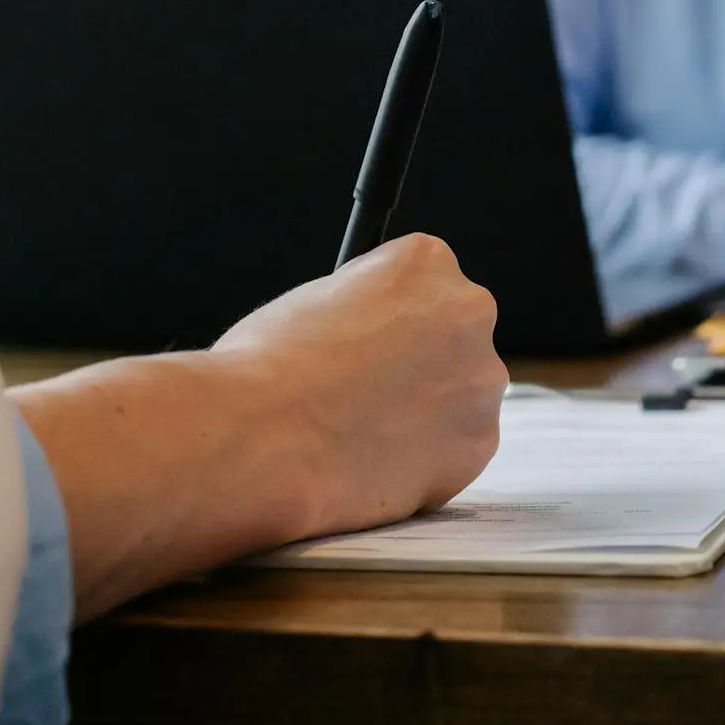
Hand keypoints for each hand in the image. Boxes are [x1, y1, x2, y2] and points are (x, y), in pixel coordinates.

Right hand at [12, 233, 503, 621]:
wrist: (246, 443)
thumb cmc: (243, 374)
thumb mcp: (294, 310)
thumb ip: (344, 315)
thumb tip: (340, 332)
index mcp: (424, 258)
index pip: (422, 284)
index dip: (376, 326)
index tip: (346, 354)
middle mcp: (472, 310)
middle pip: (451, 337)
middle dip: (410, 366)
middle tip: (344, 400)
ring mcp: (480, 379)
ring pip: (456, 396)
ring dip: (416, 416)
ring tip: (345, 434)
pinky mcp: (473, 446)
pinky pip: (452, 451)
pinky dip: (416, 463)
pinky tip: (363, 465)